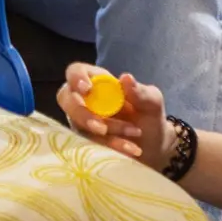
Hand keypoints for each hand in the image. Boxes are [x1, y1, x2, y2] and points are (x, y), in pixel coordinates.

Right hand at [57, 62, 176, 170]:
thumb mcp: (152, 103)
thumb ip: (141, 92)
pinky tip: (131, 149)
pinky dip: (111, 147)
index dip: (76, 78)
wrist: (155, 147)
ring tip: (135, 133)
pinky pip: (89, 144)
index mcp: (98, 81)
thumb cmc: (149, 117)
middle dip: (82, 114)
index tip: (87, 89)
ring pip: (79, 125)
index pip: (76, 71)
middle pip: (66, 99)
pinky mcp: (85, 142)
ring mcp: (82, 122)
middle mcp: (84, 100)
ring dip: (106, 133)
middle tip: (102, 128)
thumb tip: (125, 78)